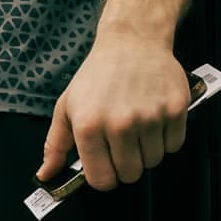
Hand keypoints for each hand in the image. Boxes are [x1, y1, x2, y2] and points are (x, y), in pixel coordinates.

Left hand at [36, 31, 192, 190]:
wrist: (132, 40)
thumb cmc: (98, 75)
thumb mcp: (67, 106)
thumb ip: (55, 145)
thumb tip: (46, 174)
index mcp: (90, 126)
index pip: (102, 180)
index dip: (104, 176)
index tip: (105, 164)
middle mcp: (120, 124)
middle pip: (131, 175)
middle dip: (126, 164)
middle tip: (122, 141)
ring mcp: (150, 117)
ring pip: (154, 161)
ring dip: (147, 150)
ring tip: (138, 125)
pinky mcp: (175, 109)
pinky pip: (174, 145)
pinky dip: (166, 138)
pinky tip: (154, 118)